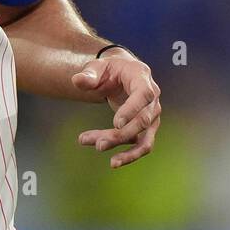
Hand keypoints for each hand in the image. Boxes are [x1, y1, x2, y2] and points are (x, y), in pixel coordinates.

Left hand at [70, 49, 161, 167]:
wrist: (121, 74)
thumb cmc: (110, 69)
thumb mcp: (97, 66)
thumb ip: (88, 74)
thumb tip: (77, 81)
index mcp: (142, 78)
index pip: (143, 95)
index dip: (132, 109)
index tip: (116, 124)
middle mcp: (152, 98)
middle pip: (143, 120)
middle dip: (122, 135)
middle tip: (99, 145)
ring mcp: (152, 115)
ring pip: (145, 138)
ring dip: (129, 152)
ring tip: (112, 163)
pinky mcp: (147, 128)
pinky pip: (141, 145)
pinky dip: (129, 155)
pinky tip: (113, 162)